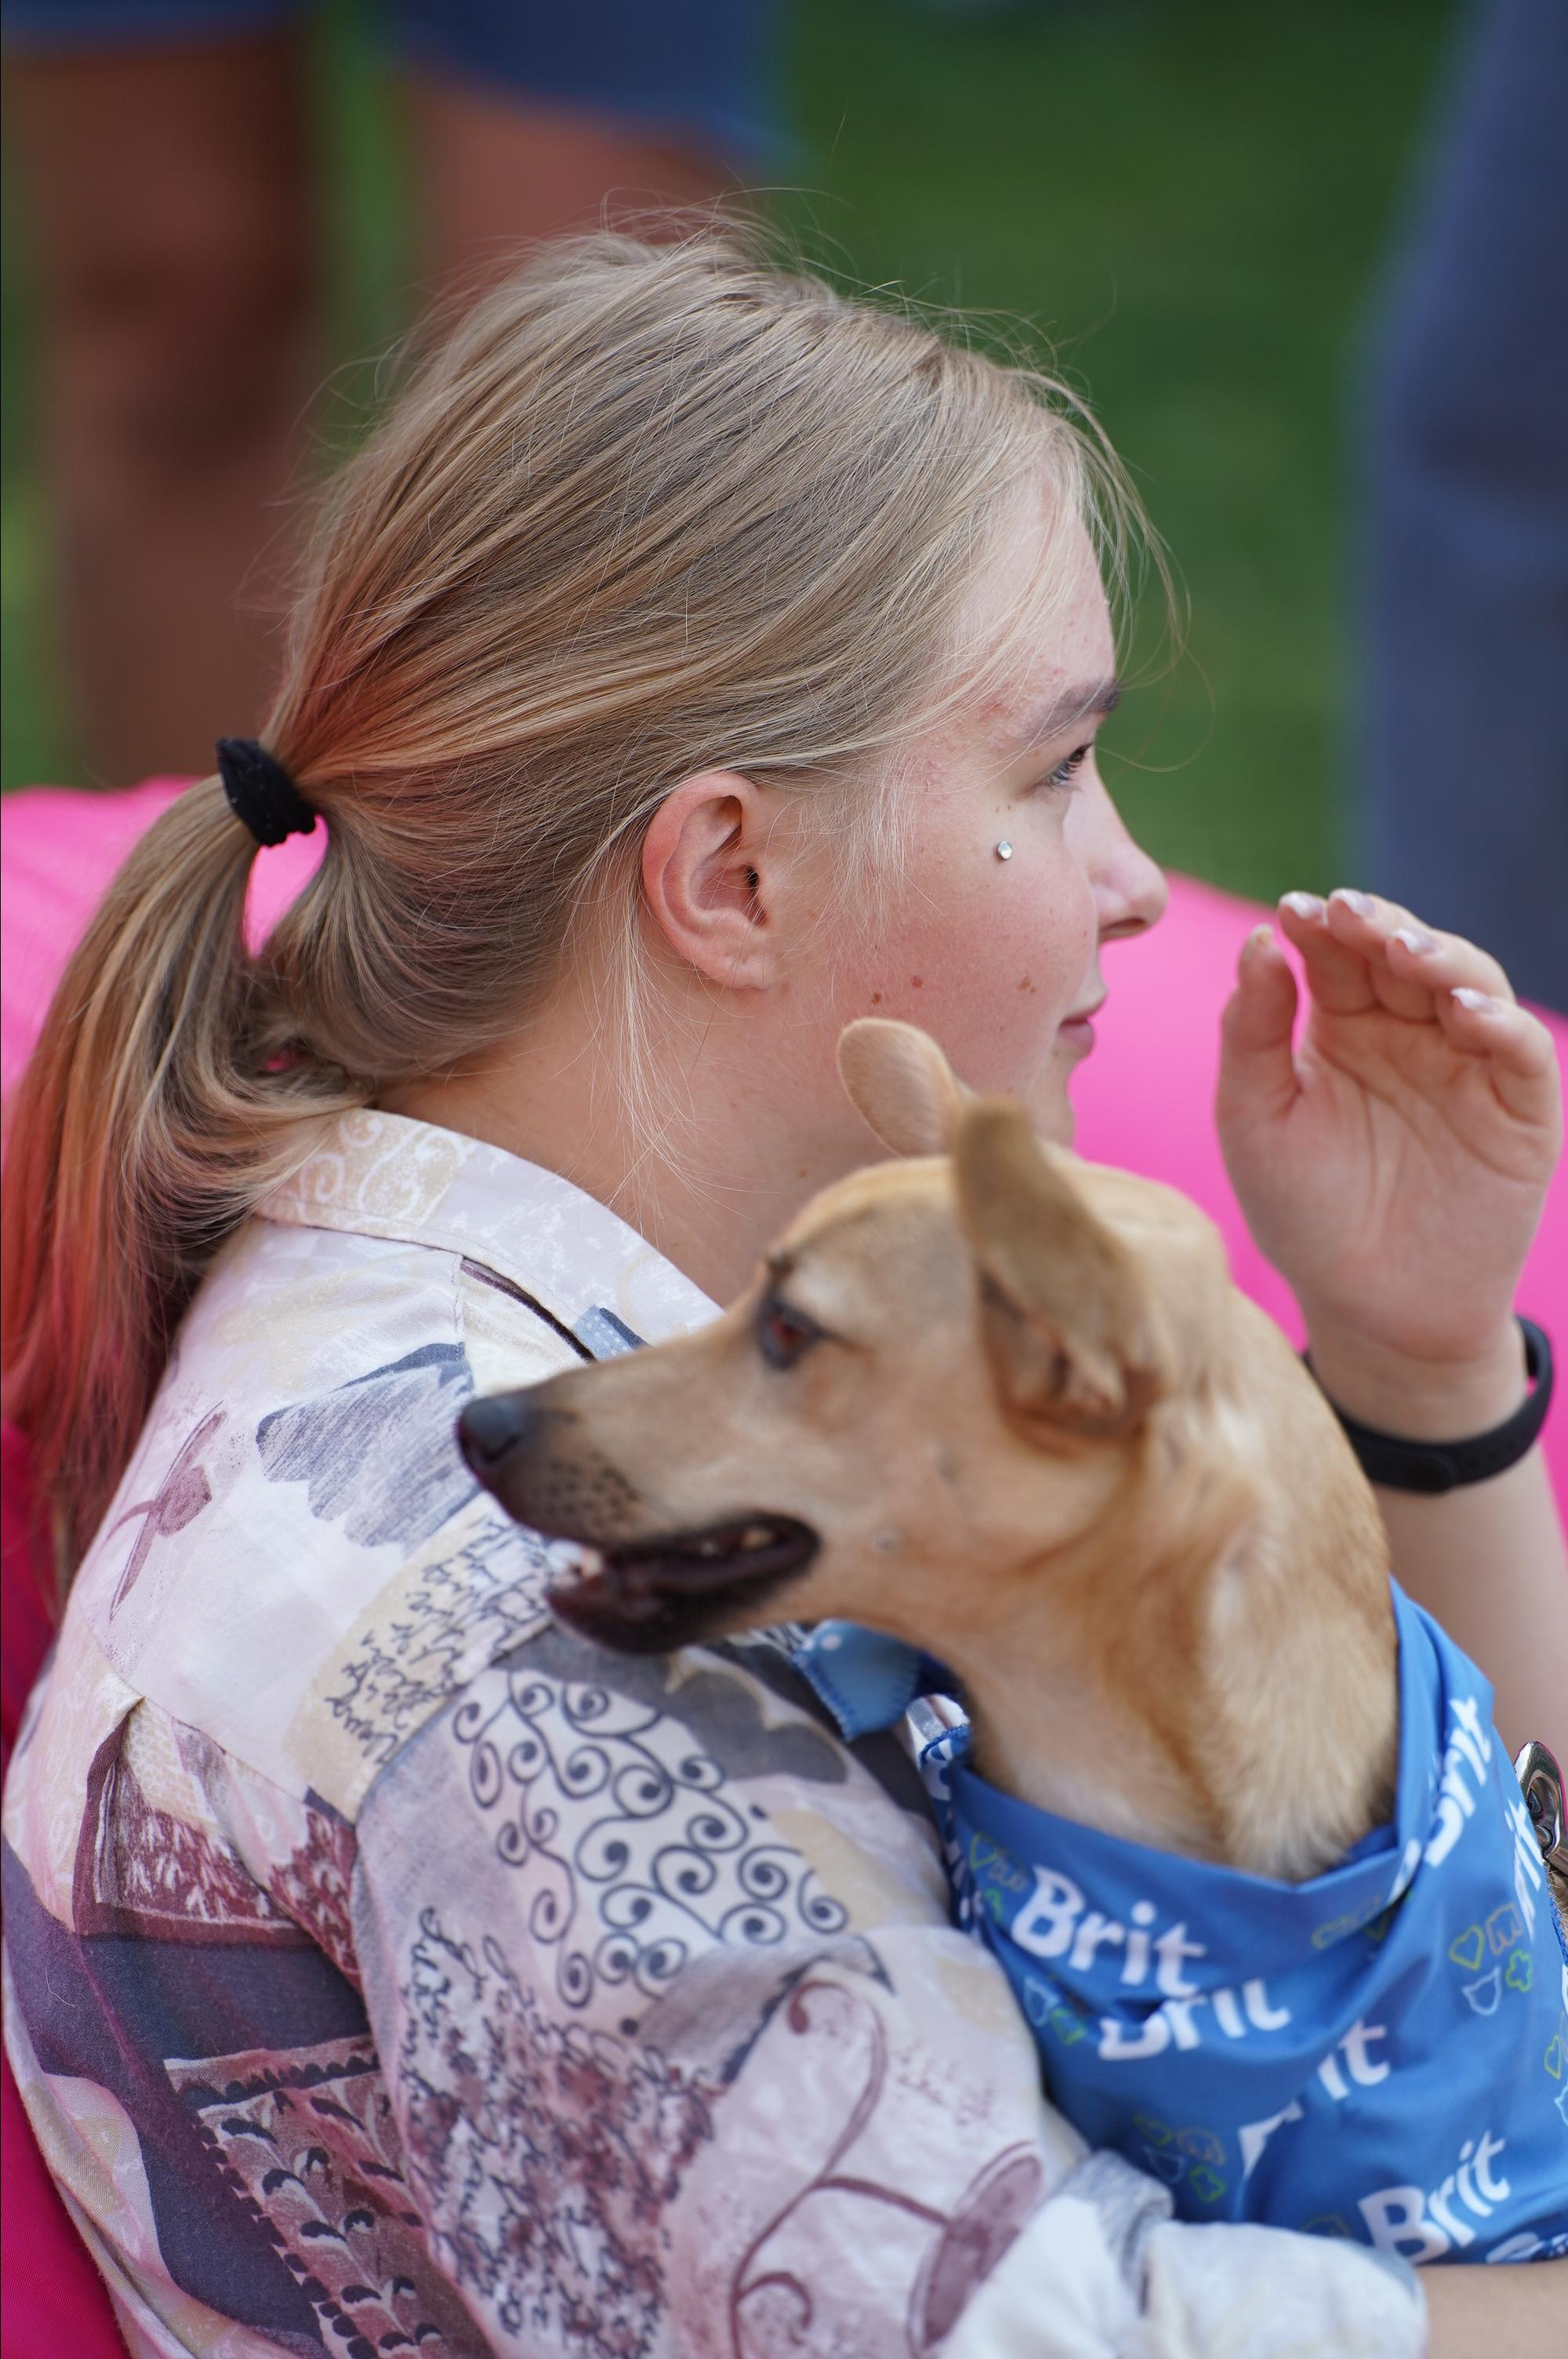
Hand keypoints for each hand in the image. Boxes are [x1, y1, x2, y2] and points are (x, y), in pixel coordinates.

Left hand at [1216, 888, 1560, 1427]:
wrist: (1368, 1310)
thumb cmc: (1302, 1213)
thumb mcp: (1255, 1121)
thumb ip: (1251, 1035)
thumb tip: (1257, 942)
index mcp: (1343, 1026)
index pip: (1336, 956)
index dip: (1319, 927)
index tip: (1290, 910)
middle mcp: (1409, 1033)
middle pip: (1404, 953)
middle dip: (1378, 924)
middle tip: (1345, 911)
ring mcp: (1469, 1064)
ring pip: (1470, 982)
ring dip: (1440, 955)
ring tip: (1402, 946)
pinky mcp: (1520, 1109)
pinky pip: (1520, 1051)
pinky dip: (1499, 1022)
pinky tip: (1462, 1009)